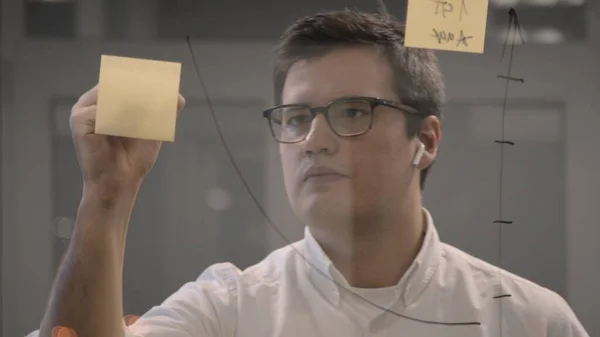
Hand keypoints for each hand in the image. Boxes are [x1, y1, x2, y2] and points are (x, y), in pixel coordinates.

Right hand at [70, 84, 185, 198]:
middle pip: (117, 84)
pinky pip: (104, 109)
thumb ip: (162, 113)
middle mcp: (93, 103)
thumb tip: (179, 97)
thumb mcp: (152, 131)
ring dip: (134, 101)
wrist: (120, 182)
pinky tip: (133, 126)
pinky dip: (122, 115)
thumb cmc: (133, 158)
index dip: (142, 80)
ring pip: (113, 94)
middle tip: (161, 91)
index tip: (163, 81)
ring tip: (150, 113)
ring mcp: (84, 110)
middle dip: (141, 87)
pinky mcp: (80, 120)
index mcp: (107, 102)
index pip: (124, 82)